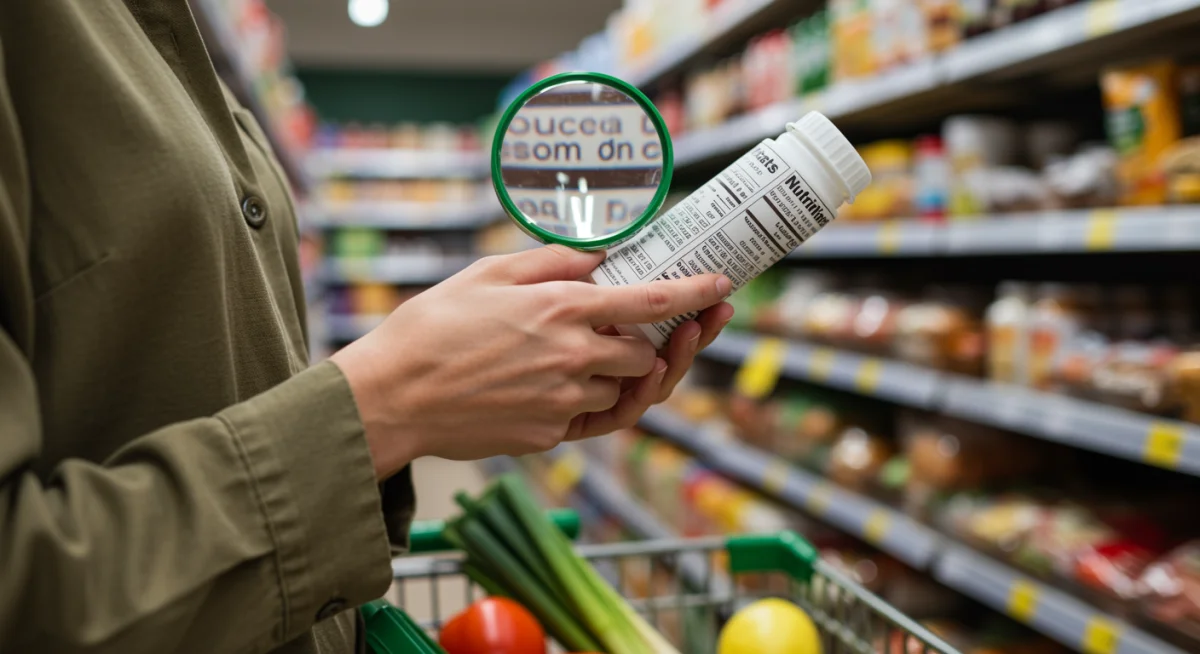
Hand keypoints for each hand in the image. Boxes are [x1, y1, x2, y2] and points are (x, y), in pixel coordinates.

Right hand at [331, 246, 732, 478]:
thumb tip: (598, 257)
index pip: (653, 301)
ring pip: (620, 391)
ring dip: (613, 374)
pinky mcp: (548, 435)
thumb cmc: (433, 326)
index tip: (721, 287)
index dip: (696, 294)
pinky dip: (583, 400)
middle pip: (646, 355)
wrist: (391, 396)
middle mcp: (572, 357)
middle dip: (647, 344)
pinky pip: (587, 418)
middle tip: (632, 330)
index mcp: (562, 309)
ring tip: (576, 355)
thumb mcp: (488, 272)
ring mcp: (562, 402)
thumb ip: (551, 261)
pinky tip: (553, 382)